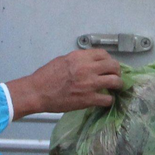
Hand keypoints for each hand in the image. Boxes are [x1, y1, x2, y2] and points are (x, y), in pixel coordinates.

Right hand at [7, 49, 122, 117]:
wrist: (37, 92)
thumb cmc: (46, 77)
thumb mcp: (63, 60)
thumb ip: (79, 60)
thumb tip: (90, 63)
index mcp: (80, 57)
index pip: (104, 54)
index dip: (109, 60)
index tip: (109, 65)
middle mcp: (87, 68)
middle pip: (113, 66)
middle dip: (117, 71)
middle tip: (115, 76)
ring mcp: (89, 84)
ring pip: (115, 81)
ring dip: (117, 85)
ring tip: (115, 88)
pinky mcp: (88, 99)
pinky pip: (107, 99)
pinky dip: (109, 100)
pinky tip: (105, 100)